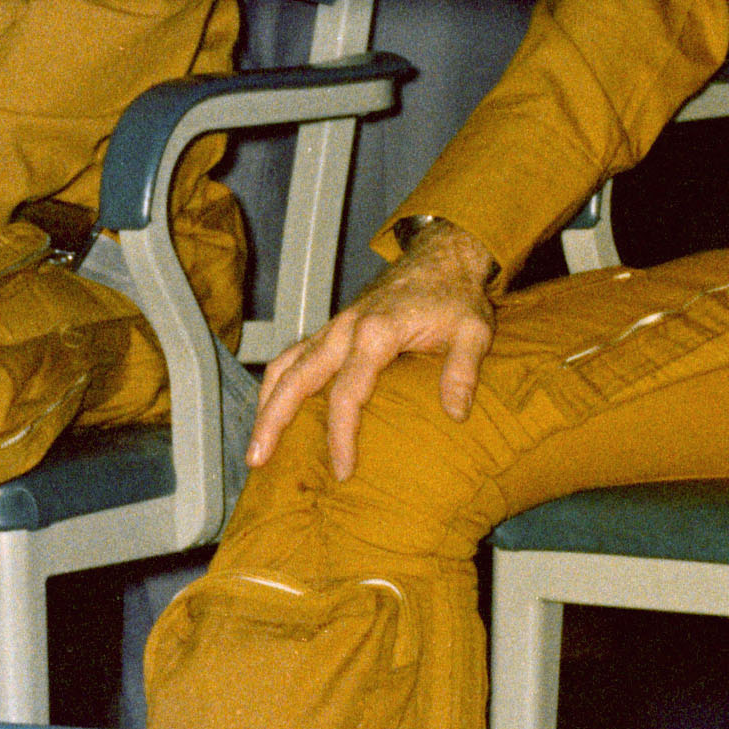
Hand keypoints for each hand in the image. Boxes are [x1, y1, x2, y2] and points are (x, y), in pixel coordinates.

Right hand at [245, 248, 496, 478]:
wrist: (441, 257)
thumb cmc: (456, 296)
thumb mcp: (473, 331)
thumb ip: (462, 372)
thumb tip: (455, 414)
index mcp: (376, 332)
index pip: (347, 393)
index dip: (341, 435)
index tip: (343, 470)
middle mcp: (344, 329)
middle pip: (295, 378)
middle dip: (272, 420)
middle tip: (256, 460)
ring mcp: (334, 327)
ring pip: (285, 365)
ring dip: (265, 404)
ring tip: (255, 444)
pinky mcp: (332, 328)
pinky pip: (293, 356)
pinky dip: (277, 384)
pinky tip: (272, 411)